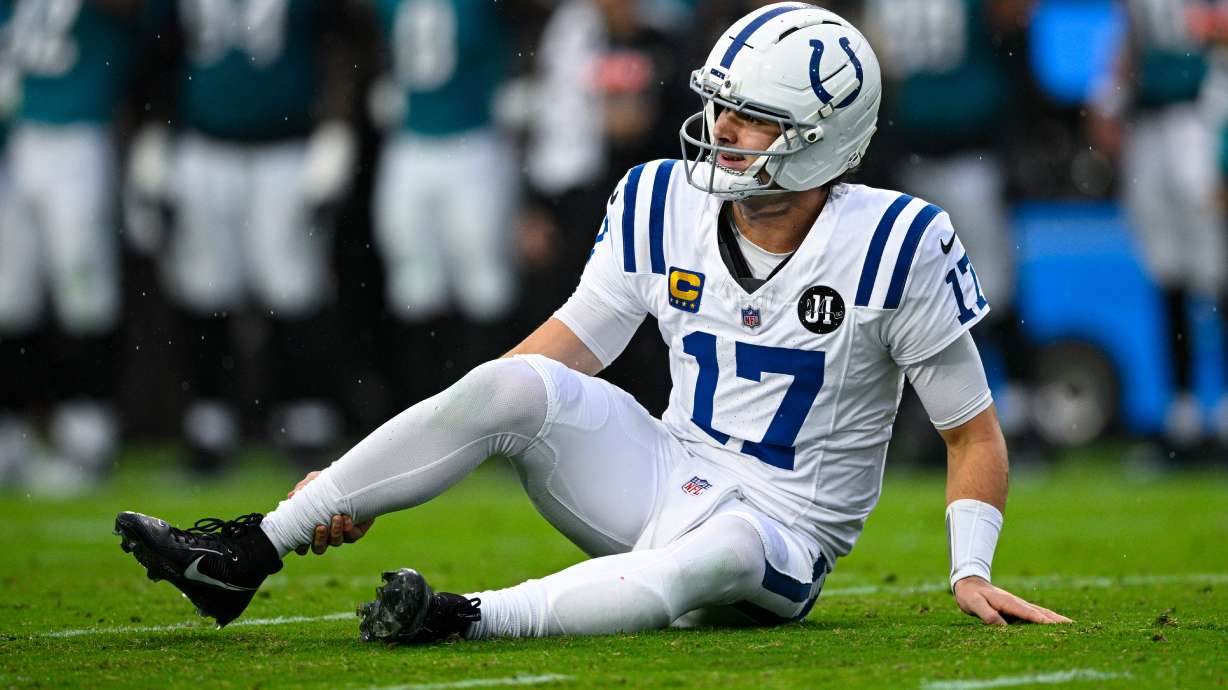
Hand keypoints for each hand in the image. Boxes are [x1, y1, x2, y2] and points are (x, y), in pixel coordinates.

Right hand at [287, 471, 374, 555]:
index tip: (300, 536)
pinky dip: (348, 528)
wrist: (357, 481)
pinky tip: (347, 517)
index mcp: (312, 528)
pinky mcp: (356, 532)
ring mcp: (341, 534)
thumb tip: (292, 496)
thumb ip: (304, 487)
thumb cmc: (331, 484)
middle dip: (319, 540)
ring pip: (335, 542)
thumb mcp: (316, 480)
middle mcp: (326, 535)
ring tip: (336, 517)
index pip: (302, 546)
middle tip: (320, 526)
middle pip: (319, 548)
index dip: (300, 546)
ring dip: (334, 532)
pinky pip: (351, 536)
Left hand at [953, 576, 1071, 624]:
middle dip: (1055, 620)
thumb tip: (1001, 625)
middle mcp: (1017, 602)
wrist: (969, 583)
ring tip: (1072, 626)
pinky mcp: (1018, 609)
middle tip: (1074, 628)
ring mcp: (1019, 605)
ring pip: (1041, 612)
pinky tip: (1057, 623)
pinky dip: (1048, 619)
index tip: (1054, 625)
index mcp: (1007, 602)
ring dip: (1056, 619)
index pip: (1026, 612)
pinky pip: (1036, 614)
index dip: (1039, 619)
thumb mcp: (974, 604)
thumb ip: (986, 614)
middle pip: (1040, 612)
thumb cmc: (970, 595)